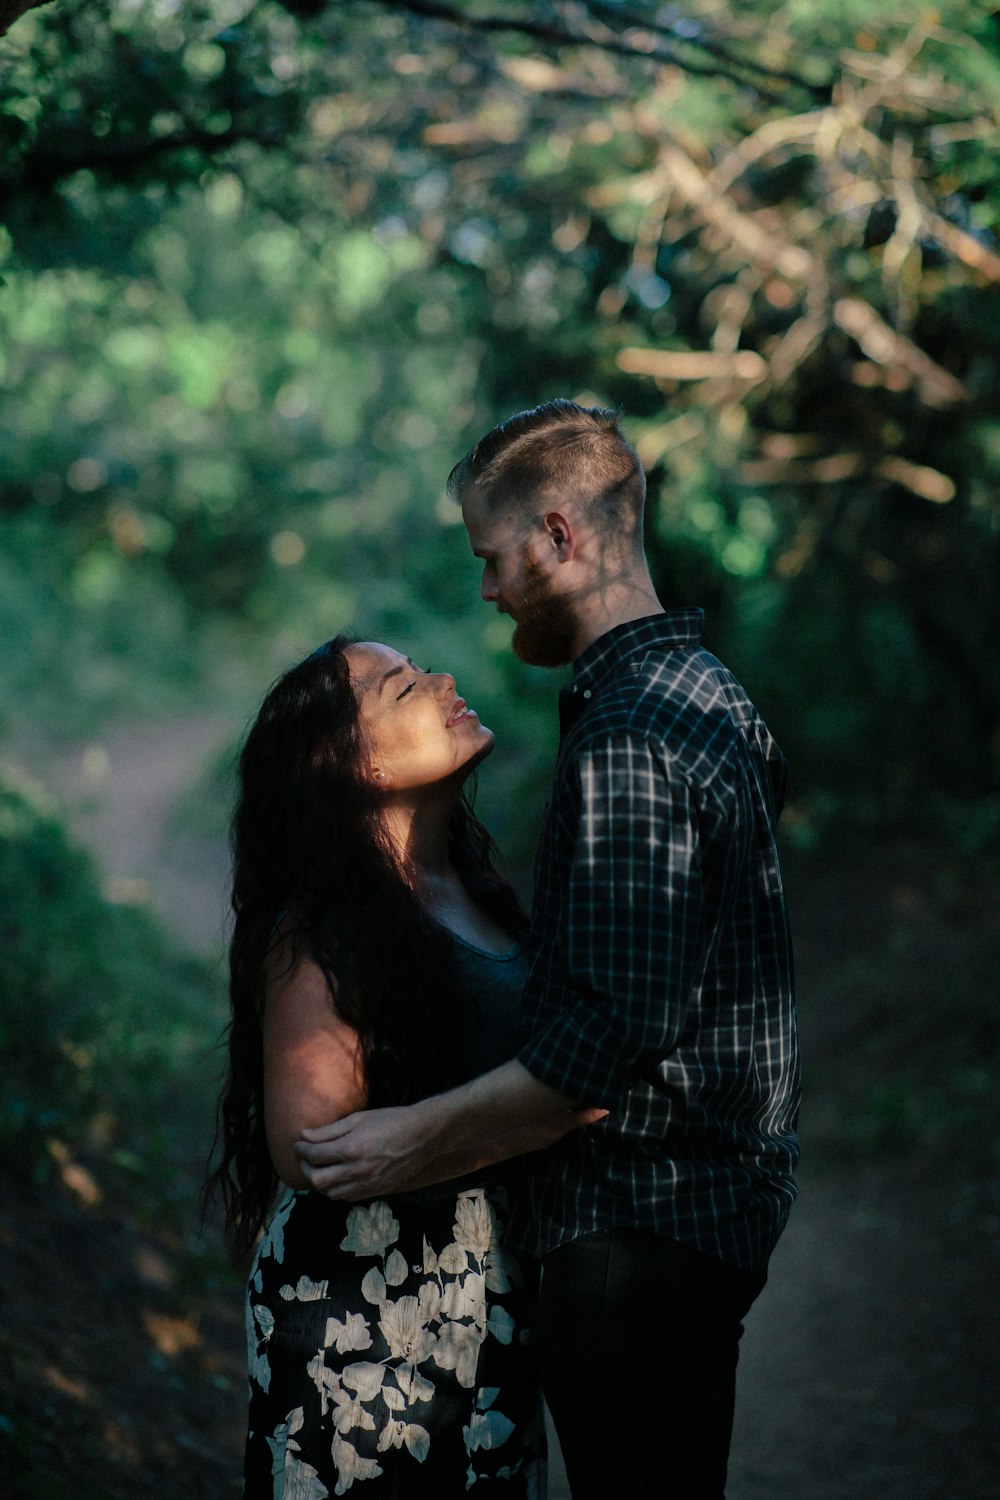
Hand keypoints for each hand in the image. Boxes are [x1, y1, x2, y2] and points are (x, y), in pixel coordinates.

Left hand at [293, 1104, 432, 1199]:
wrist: (422, 1136)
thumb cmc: (391, 1121)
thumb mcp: (359, 1118)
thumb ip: (330, 1131)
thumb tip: (304, 1136)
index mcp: (352, 1149)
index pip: (315, 1155)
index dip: (301, 1150)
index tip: (297, 1144)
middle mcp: (357, 1171)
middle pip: (318, 1180)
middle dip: (306, 1168)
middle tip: (305, 1157)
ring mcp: (367, 1184)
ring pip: (331, 1194)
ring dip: (320, 1182)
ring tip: (319, 1168)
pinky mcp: (376, 1191)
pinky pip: (347, 1197)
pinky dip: (336, 1189)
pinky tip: (337, 1177)